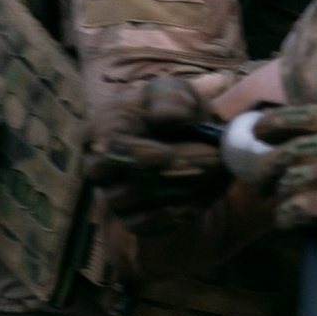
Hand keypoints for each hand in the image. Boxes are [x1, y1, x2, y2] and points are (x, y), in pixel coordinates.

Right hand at [90, 76, 228, 218]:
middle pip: (131, 181)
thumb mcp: (173, 90)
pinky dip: (177, 214)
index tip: (169, 155)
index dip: (139, 155)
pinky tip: (201, 197)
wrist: (184, 139)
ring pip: (143, 203)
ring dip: (185, 190)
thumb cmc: (172, 108)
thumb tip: (166, 117)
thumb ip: (169, 97)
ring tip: (217, 172)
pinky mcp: (130, 219)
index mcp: (101, 130)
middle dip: (179, 171)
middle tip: (217, 161)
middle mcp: (99, 167)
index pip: (111, 149)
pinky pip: (148, 225)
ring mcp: (112, 196)